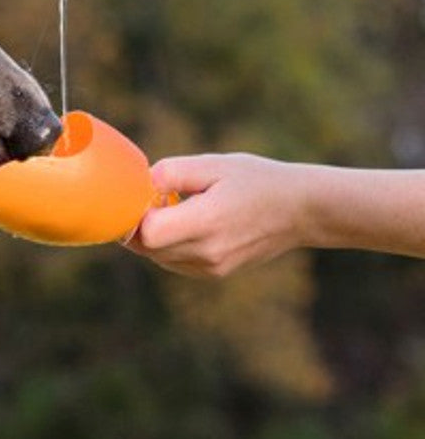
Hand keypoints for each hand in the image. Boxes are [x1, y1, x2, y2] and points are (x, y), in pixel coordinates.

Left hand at [128, 153, 307, 276]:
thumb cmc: (256, 180)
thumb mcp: (214, 165)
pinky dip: (168, 246)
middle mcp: (207, 252)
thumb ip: (171, 172)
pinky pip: (173, 262)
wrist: (300, 210)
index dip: (137, 214)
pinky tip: (187, 224)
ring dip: (154, 236)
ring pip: (157, 257)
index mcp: (207, 222)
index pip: (148, 232)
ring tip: (175, 209)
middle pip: (147, 247)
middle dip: (140, 224)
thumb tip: (140, 185)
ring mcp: (210, 267)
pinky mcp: (213, 274)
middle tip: (156, 199)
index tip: (146, 194)